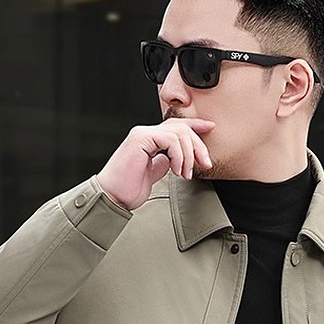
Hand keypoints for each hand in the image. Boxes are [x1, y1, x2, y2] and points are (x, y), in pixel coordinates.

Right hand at [96, 117, 214, 210]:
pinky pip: (169, 139)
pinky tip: (176, 170)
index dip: (195, 125)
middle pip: (181, 127)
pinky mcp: (140, 139)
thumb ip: (165, 162)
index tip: (210, 128)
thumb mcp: (154, 173)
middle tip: (205, 163)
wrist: (113, 197)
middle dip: (198, 145)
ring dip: (188, 155)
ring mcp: (142, 134)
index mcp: (149, 139)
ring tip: (185, 174)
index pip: (176, 126)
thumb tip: (178, 159)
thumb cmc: (128, 189)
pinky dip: (179, 155)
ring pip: (178, 132)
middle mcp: (145, 133)